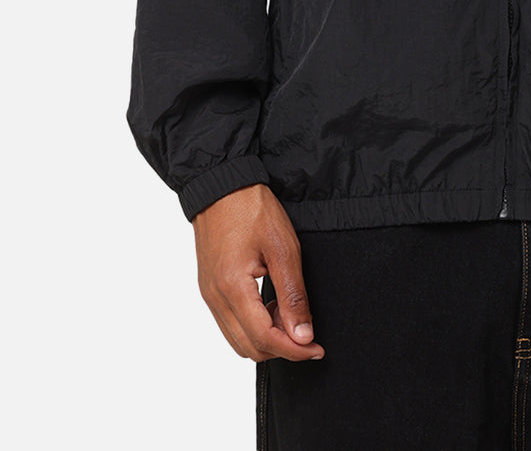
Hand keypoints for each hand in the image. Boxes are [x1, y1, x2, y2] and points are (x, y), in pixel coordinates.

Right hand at [192, 182, 324, 362]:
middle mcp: (215, 298)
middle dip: (282, 348)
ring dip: (267, 338)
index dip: (294, 350)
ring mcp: (209, 294)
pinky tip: (272, 305)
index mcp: (232, 289)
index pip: (264, 339)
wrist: (222, 184)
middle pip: (248, 348)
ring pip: (237, 339)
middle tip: (308, 333)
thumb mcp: (283, 249)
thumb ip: (293, 296)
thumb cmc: (252, 209)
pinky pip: (230, 323)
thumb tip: (302, 335)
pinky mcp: (210, 288)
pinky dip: (254, 325)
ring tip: (291, 315)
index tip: (317, 348)